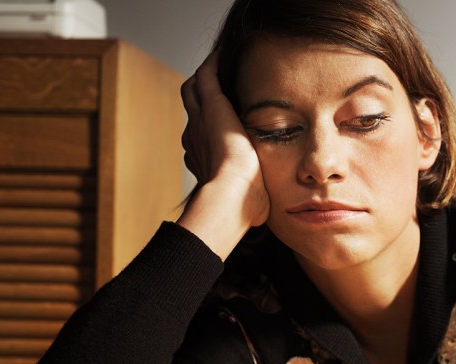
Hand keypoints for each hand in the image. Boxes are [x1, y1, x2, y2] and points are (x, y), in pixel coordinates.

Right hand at [178, 51, 268, 258]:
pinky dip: (214, 64)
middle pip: (193, 109)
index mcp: (205, 160)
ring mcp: (200, 121)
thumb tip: (262, 218)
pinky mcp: (211, 105)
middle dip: (204, 99)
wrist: (231, 197)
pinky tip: (226, 54)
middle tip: (220, 86)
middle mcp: (196, 137)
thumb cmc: (241, 207)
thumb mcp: (247, 203)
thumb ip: (252, 202)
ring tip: (222, 65)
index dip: (209, 129)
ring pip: (194, 90)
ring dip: (206, 77)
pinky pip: (206, 75)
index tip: (222, 125)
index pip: (202, 137)